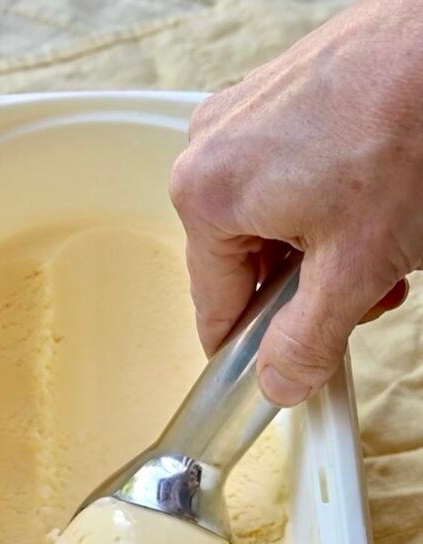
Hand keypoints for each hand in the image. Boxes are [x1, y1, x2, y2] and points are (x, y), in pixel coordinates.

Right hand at [170, 0, 422, 405]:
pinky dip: (329, 206)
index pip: (214, 308)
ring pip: (273, 223)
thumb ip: (308, 341)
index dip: (253, 350)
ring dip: (324, 251)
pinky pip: (289, 178)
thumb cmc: (409, 123)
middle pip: (245, 264)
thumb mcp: (354, 267)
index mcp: (207, 194)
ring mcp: (247, 115)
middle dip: (306, 292)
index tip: (282, 366)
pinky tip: (375, 203)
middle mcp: (212, 147)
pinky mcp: (283, 96)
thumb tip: (280, 380)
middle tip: (361, 291)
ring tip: (380, 243)